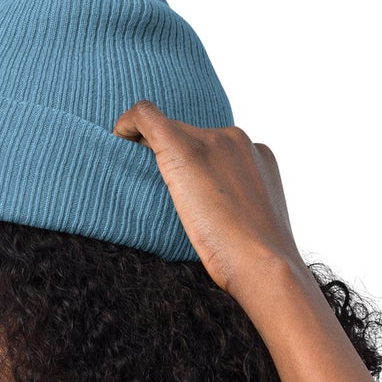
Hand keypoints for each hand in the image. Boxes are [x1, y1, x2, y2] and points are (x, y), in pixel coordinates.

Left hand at [113, 100, 303, 297]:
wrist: (263, 265)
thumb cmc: (257, 262)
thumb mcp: (253, 227)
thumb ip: (235, 210)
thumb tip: (212, 222)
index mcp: (257, 155)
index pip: (216, 148)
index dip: (195, 163)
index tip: (183, 189)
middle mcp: (236, 140)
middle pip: (191, 135)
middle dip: (171, 155)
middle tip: (151, 186)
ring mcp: (212, 142)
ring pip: (170, 130)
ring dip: (153, 149)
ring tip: (135, 173)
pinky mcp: (184, 150)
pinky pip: (146, 117)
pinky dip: (128, 123)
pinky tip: (118, 137)